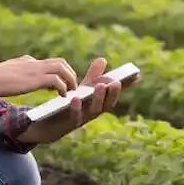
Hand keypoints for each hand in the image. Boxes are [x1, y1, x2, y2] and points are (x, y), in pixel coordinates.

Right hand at [0, 55, 77, 97]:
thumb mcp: (9, 74)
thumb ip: (18, 75)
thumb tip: (21, 81)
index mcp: (28, 61)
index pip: (49, 63)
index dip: (59, 73)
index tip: (61, 84)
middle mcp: (34, 62)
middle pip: (60, 62)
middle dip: (69, 74)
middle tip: (72, 87)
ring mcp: (36, 69)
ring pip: (62, 68)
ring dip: (70, 80)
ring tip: (71, 91)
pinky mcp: (36, 79)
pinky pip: (57, 81)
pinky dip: (63, 88)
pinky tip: (62, 96)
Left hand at [15, 58, 137, 144]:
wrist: (47, 125)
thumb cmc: (68, 106)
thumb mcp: (81, 89)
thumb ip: (92, 76)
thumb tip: (103, 59)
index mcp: (98, 104)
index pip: (114, 95)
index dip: (125, 86)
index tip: (136, 76)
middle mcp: (92, 113)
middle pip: (107, 104)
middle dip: (113, 93)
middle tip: (117, 81)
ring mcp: (81, 120)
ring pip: (94, 111)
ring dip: (99, 99)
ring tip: (101, 85)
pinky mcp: (67, 124)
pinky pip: (74, 117)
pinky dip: (76, 108)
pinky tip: (75, 97)